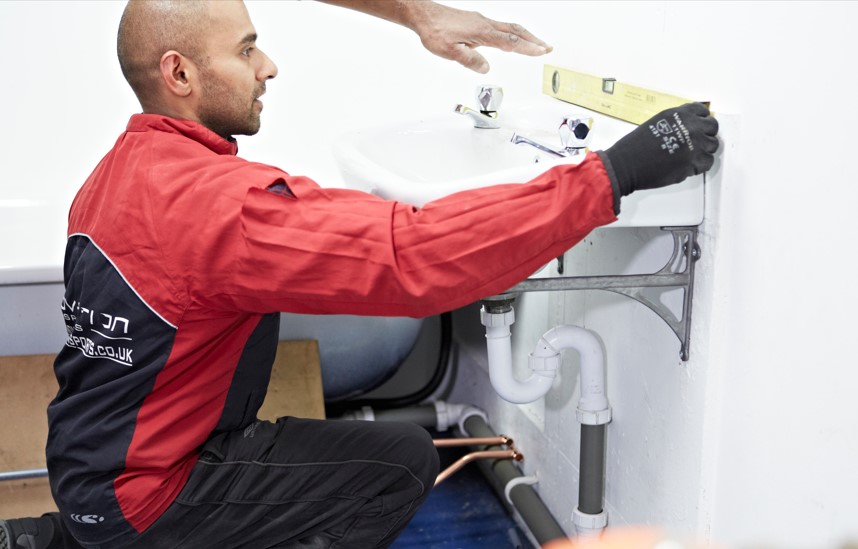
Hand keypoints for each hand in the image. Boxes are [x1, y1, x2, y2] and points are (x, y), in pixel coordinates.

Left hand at [408, 2, 552, 72]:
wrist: (423, 16)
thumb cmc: (434, 31)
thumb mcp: (449, 51)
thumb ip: (469, 60)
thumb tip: (485, 68)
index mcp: (481, 32)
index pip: (510, 41)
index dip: (527, 47)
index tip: (542, 52)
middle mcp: (484, 24)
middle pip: (515, 31)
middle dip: (533, 40)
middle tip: (548, 48)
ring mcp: (481, 22)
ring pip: (509, 28)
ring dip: (525, 36)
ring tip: (536, 44)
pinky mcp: (476, 21)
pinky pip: (500, 27)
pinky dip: (512, 33)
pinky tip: (511, 38)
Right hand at [598, 103, 718, 206]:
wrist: (627, 164)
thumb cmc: (635, 147)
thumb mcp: (657, 122)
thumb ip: (676, 122)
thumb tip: (688, 129)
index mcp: (681, 114)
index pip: (703, 112)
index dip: (701, 121)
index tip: (699, 127)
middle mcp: (691, 126)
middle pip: (712, 128)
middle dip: (706, 135)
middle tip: (696, 143)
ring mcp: (695, 145)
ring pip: (712, 146)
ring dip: (704, 151)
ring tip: (690, 156)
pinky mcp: (693, 163)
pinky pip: (707, 163)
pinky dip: (700, 166)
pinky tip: (688, 166)